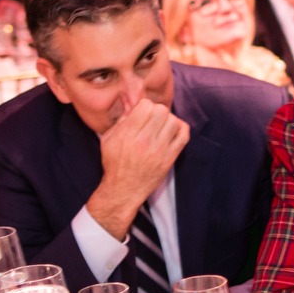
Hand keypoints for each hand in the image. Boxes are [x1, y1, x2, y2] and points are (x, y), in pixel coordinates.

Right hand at [87, 99, 189, 239]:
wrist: (124, 189)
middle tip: (152, 120)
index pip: (146, 105)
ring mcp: (159, 151)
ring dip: (168, 120)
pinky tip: (172, 131)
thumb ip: (122, 119)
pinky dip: (180, 128)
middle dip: (156, 111)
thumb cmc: (114, 163)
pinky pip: (184, 136)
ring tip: (160, 127)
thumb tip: (133, 103)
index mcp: (128, 134)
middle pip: (161, 110)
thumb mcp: (109, 138)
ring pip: (173, 121)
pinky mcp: (170, 158)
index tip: (141, 114)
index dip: (144, 106)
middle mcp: (144, 141)